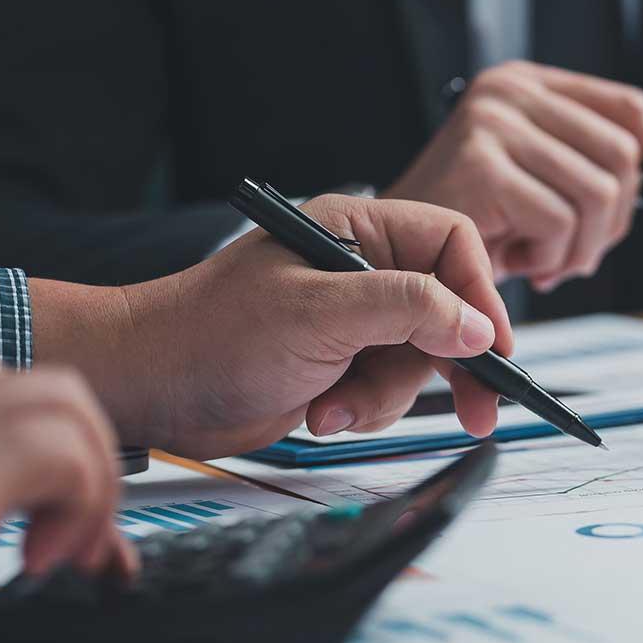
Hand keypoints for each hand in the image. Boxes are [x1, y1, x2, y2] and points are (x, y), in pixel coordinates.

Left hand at [34, 197, 514, 459]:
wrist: (148, 389)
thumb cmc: (212, 334)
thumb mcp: (320, 313)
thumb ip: (407, 309)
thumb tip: (478, 325)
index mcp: (358, 230)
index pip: (451, 245)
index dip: (481, 293)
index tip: (493, 345)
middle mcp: (360, 271)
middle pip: (447, 310)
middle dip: (451, 362)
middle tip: (479, 408)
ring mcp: (351, 321)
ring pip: (419, 361)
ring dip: (386, 396)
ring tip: (334, 406)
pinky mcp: (339, 366)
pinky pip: (387, 391)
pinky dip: (362, 410)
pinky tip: (319, 412)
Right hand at [382, 60, 642, 290]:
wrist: (396, 253)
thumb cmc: (471, 222)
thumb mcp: (541, 181)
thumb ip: (595, 171)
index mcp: (530, 85)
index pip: (627, 106)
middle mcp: (512, 92)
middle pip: (621, 155)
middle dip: (612, 222)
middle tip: (575, 254)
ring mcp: (495, 123)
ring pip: (598, 194)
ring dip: (581, 247)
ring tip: (544, 260)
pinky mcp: (483, 164)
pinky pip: (560, 221)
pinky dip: (550, 255)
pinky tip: (519, 261)